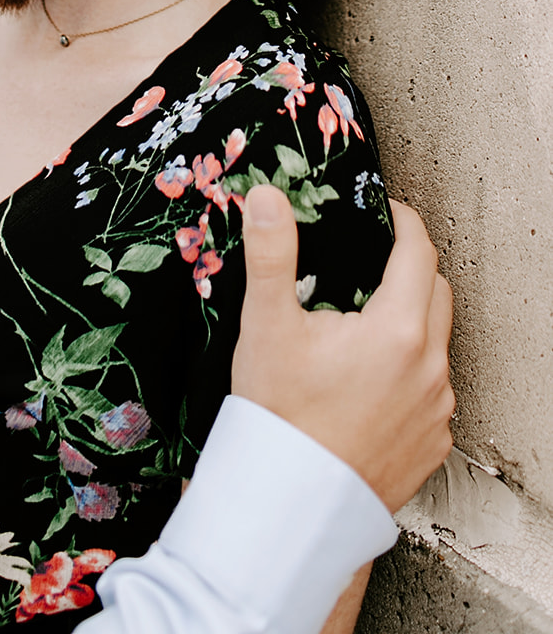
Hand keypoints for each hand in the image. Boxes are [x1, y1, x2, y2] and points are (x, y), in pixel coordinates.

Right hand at [232, 184, 453, 513]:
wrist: (292, 503)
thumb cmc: (281, 418)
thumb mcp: (267, 325)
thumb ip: (271, 254)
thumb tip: (267, 199)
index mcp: (397, 332)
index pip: (418, 252)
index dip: (402, 222)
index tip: (385, 212)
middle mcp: (428, 370)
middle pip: (436, 292)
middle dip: (409, 267)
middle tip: (370, 261)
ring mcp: (434, 410)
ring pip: (436, 343)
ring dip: (410, 322)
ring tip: (362, 323)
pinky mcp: (431, 442)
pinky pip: (431, 390)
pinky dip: (409, 371)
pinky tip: (369, 378)